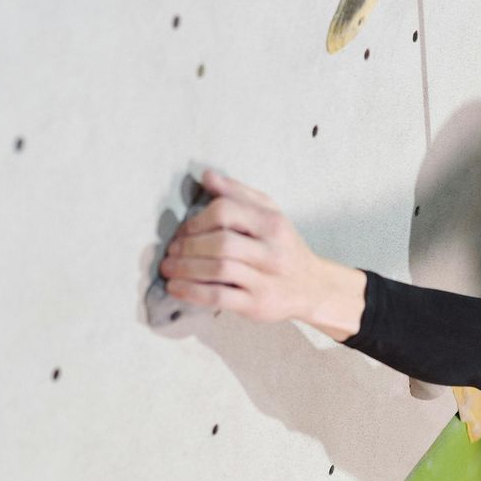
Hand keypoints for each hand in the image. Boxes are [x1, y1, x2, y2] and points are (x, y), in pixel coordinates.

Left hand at [160, 169, 362, 335]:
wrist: (312, 287)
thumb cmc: (283, 247)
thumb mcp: (270, 213)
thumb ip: (238, 193)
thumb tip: (207, 176)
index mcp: (272, 224)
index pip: (227, 211)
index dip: (197, 220)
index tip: (183, 230)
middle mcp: (271, 251)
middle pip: (220, 243)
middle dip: (188, 246)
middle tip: (171, 252)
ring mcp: (265, 280)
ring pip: (218, 269)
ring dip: (185, 268)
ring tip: (168, 269)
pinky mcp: (256, 305)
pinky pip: (218, 296)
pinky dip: (192, 291)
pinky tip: (176, 288)